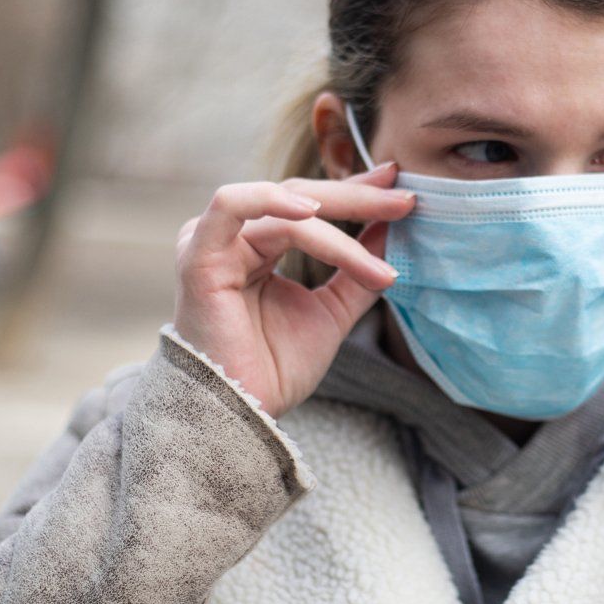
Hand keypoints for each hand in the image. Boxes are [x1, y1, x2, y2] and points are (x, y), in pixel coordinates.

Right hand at [173, 162, 414, 417]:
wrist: (240, 412)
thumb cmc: (273, 370)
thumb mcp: (331, 313)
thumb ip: (356, 271)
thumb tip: (391, 229)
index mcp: (258, 247)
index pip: (312, 205)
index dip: (358, 193)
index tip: (402, 190)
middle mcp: (235, 238)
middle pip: (303, 197)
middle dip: (359, 197)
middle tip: (405, 202)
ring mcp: (213, 242)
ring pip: (284, 206)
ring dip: (339, 214)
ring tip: (384, 225)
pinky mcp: (198, 253)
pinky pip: (231, 206)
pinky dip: (272, 201)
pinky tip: (312, 214)